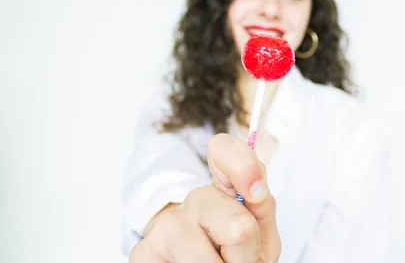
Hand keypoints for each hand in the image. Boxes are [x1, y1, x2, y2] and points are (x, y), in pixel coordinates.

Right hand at [129, 133, 280, 261]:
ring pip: (206, 259)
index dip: (243, 166)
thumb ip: (262, 211)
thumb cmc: (237, 256)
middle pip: (237, 225)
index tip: (255, 194)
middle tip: (237, 260)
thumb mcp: (260, 236)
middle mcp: (195, 200)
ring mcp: (165, 225)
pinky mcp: (142, 252)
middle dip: (245, 255)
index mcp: (225, 189)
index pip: (224, 151)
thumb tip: (255, 192)